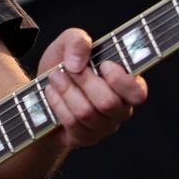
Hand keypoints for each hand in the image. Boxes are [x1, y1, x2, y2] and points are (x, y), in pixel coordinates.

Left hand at [39, 28, 147, 148]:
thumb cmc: (64, 64)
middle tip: (67, 68)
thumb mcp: (67, 43)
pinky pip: (73, 124)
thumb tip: (76, 63)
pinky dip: (58, 105)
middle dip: (83, 82)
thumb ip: (77, 40)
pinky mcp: (85, 138)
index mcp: (126, 85)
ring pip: (88, 113)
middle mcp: (120, 109)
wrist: (41, 90)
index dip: (122, 80)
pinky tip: (51, 92)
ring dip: (66, 91)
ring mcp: (103, 126)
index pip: (138, 92)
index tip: (104, 65)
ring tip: (54, 77)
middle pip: (108, 102)